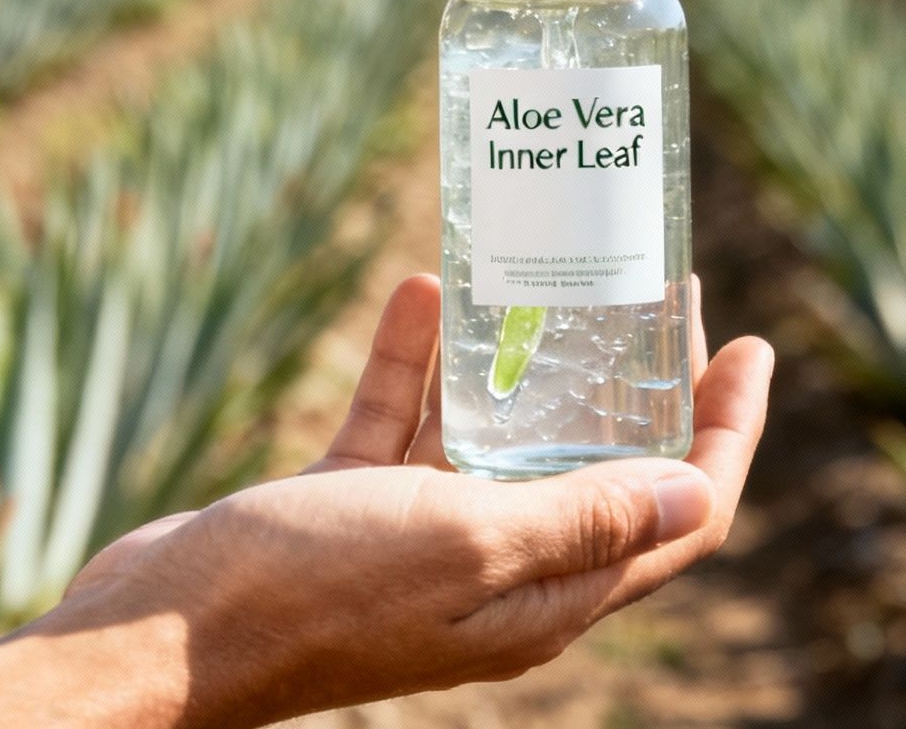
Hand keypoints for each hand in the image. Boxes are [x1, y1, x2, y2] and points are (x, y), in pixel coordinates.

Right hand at [26, 275, 771, 726]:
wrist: (155, 634)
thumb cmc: (313, 591)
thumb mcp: (466, 545)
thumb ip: (581, 518)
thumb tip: (696, 495)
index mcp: (544, 597)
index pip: (678, 516)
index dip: (725, 433)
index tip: (751, 346)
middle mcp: (496, 571)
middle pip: (600, 464)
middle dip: (639, 379)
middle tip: (661, 288)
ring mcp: (420, 540)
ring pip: (496, 435)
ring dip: (519, 357)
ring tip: (546, 270)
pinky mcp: (349, 509)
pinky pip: (402, 423)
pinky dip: (416, 362)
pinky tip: (424, 292)